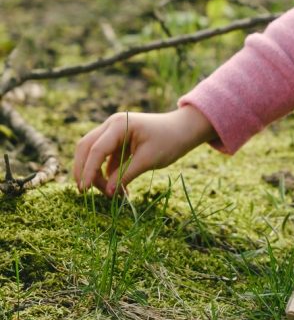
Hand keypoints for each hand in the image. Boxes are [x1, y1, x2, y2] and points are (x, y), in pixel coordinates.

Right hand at [72, 106, 215, 195]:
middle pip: (86, 148)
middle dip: (84, 170)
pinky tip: (118, 190)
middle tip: (86, 193)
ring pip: (93, 154)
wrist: (184, 130)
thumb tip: (107, 193)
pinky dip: (107, 174)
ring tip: (110, 194)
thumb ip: (125, 175)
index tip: (84, 190)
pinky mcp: (118, 142)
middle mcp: (112, 125)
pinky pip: (105, 159)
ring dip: (96, 174)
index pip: (96, 150)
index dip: (88, 171)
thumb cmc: (169, 141)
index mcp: (119, 125)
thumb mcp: (147, 160)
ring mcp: (114, 133)